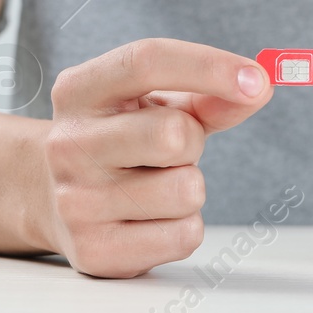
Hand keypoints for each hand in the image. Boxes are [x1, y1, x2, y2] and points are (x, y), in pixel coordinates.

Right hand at [39, 38, 270, 276]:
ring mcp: (76, 201)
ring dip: (190, 186)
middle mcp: (68, 144)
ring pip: (187, 190)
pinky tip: (150, 218)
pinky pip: (184, 235)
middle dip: (193, 140)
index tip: (258, 79)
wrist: (54, 199)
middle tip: (172, 149)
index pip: (146, 61)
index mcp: (79, 91)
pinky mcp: (94, 251)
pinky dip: (183, 227)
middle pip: (173, 133)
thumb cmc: (124, 139)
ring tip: (155, 184)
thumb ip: (209, 94)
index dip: (209, 66)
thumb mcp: (157, 105)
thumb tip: (257, 87)